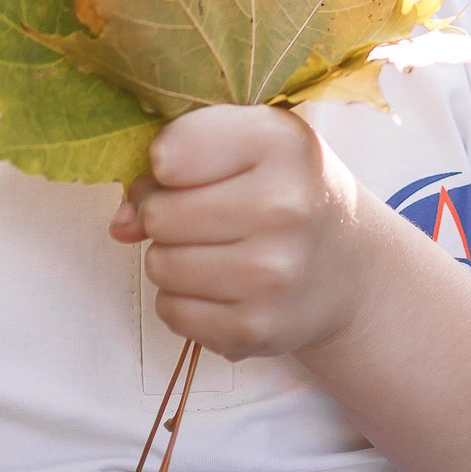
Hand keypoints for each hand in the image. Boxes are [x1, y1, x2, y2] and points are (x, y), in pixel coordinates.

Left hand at [108, 104, 374, 361]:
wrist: (349, 265)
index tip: (194, 169)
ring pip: (159, 264)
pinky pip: (171, 311)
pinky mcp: (257, 328)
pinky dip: (184, 299)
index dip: (167, 163)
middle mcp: (283, 207)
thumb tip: (120, 224)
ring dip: (174, 257)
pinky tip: (223, 285)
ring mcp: (272, 275)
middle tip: (207, 215)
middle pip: (159, 214)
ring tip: (218, 249)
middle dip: (168, 214)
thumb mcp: (250, 142)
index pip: (168, 153)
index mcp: (280, 142)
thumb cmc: (287, 188)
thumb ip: (176, 157)